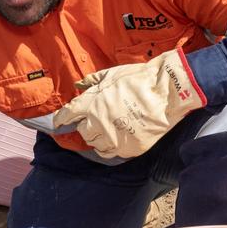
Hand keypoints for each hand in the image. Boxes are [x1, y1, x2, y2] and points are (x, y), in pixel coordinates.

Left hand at [53, 48, 205, 158]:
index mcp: (91, 104)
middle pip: (82, 132)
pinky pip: (111, 153)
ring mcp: (113, 137)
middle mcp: (98, 122)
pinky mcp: (128, 148)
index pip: (66, 116)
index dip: (61, 119)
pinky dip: (111, 146)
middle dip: (86, 126)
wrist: (167, 92)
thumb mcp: (111, 74)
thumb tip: (78, 86)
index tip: (59, 122)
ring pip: (95, 143)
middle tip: (96, 120)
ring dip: (98, 137)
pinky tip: (117, 138)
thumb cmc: (138, 79)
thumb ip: (91, 82)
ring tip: (108, 128)